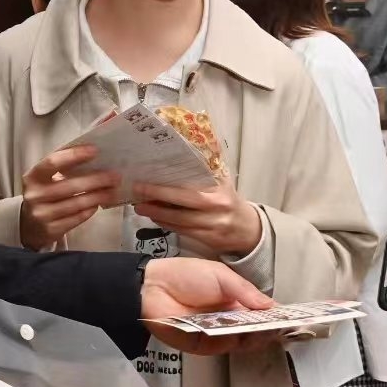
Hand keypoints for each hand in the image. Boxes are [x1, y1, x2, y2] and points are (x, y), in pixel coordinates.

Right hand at [19, 146, 119, 249]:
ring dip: (98, 196)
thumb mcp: (44, 179)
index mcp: (32, 177)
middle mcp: (35, 195)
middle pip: (70, 185)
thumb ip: (61, 168)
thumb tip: (92, 154)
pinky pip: (76, 218)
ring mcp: (42, 214)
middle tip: (114, 176)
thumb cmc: (43, 195)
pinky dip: (90, 210)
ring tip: (112, 191)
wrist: (29, 225)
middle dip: (96, 180)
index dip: (74, 155)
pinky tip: (98, 204)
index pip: (53, 162)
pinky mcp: (51, 230)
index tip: (94, 150)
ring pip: (76, 203)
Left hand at [131, 180, 261, 257]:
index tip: (149, 176)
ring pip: (179, 220)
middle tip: (137, 191)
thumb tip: (187, 147)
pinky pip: (181, 231)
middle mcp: (216, 208)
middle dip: (158, 197)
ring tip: (139, 206)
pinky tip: (154, 217)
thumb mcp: (223, 183)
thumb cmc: (230, 201)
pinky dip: (166, 224)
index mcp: (219, 191)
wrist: (248, 230)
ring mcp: (211, 226)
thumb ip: (207, 169)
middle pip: (182, 203)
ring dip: (157, 213)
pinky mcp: (206, 239)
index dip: (168, 184)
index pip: (190, 186)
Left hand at [138, 257, 279, 355]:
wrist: (152, 287)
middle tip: (286, 328)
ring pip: (244, 341)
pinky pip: (226, 346)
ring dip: (258, 336)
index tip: (291, 318)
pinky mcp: (204, 345)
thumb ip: (246, 291)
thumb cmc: (184, 275)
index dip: (275, 316)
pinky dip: (239, 342)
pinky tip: (250, 334)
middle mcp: (227, 319)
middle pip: (255, 330)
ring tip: (272, 330)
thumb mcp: (221, 276)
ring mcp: (217, 333)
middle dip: (271, 329)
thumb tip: (271, 305)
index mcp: (233, 301)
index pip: (259, 313)